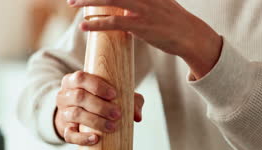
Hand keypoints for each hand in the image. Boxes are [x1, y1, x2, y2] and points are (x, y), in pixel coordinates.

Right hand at [55, 71, 144, 144]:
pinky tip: (95, 139)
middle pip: (79, 97)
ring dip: (95, 121)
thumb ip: (130, 100)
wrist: (80, 117)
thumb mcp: (113, 96)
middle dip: (100, 106)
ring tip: (112, 127)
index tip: (114, 94)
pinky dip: (82, 138)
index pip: (80, 78)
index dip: (96, 86)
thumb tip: (138, 116)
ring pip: (75, 115)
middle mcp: (65, 95)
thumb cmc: (100, 100)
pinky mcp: (65, 129)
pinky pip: (69, 135)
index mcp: (73, 81)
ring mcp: (63, 113)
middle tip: (117, 114)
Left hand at [68, 0, 222, 79]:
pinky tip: (84, 25)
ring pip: (108, 0)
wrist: (190, 35)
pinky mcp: (140, 26)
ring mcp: (141, 9)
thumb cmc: (173, 21)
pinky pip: (113, 23)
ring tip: (71, 3)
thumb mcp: (159, 1)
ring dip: (87, 0)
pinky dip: (97, 24)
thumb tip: (126, 5)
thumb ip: (143, 0)